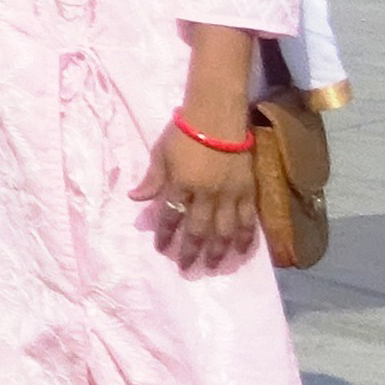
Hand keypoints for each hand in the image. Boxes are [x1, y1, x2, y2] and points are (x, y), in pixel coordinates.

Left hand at [138, 121, 263, 271]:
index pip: (171, 215)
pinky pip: (247, 220)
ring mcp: (230, 194)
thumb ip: (152, 178)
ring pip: (225, 230)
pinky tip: (241, 250)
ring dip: (218, 250)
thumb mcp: (161, 153)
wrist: (217, 118)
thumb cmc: (184, 132)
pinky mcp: (248, 191)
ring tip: (213, 265)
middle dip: (192, 250)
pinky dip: (244, 237)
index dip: (165, 234)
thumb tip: (135, 198)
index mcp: (181, 183)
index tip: (161, 248)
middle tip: (187, 267)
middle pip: (199, 229)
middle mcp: (206, 193)